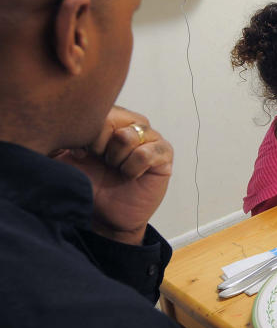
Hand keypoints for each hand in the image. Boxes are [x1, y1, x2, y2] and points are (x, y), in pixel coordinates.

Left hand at [53, 106, 172, 244]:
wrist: (106, 216)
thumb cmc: (90, 185)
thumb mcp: (65, 158)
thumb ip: (61, 138)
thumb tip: (63, 123)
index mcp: (109, 119)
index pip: (96, 111)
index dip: (86, 136)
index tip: (82, 153)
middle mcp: (130, 123)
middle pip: (112, 120)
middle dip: (100, 146)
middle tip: (101, 162)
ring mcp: (149, 137)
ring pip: (128, 136)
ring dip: (116, 158)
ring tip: (116, 168)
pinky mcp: (164, 154)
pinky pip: (146, 153)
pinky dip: (132, 168)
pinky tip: (130, 175)